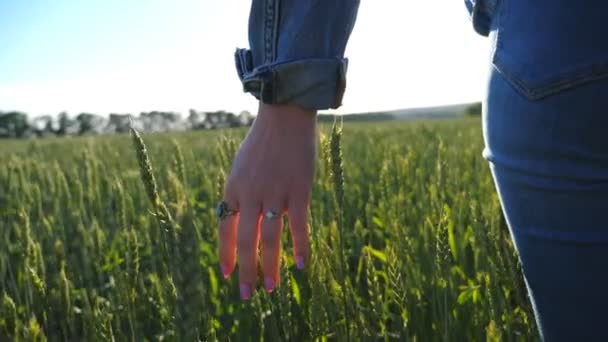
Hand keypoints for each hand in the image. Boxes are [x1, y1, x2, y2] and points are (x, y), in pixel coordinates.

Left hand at [218, 103, 316, 299]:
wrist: (284, 115)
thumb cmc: (262, 142)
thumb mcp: (241, 166)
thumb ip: (240, 193)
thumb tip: (240, 219)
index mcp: (233, 188)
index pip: (226, 230)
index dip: (226, 255)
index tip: (228, 275)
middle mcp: (251, 194)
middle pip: (246, 241)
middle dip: (246, 271)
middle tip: (247, 295)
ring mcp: (275, 193)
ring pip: (270, 239)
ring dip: (270, 267)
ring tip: (271, 289)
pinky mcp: (299, 190)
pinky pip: (299, 225)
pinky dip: (300, 247)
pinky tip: (301, 266)